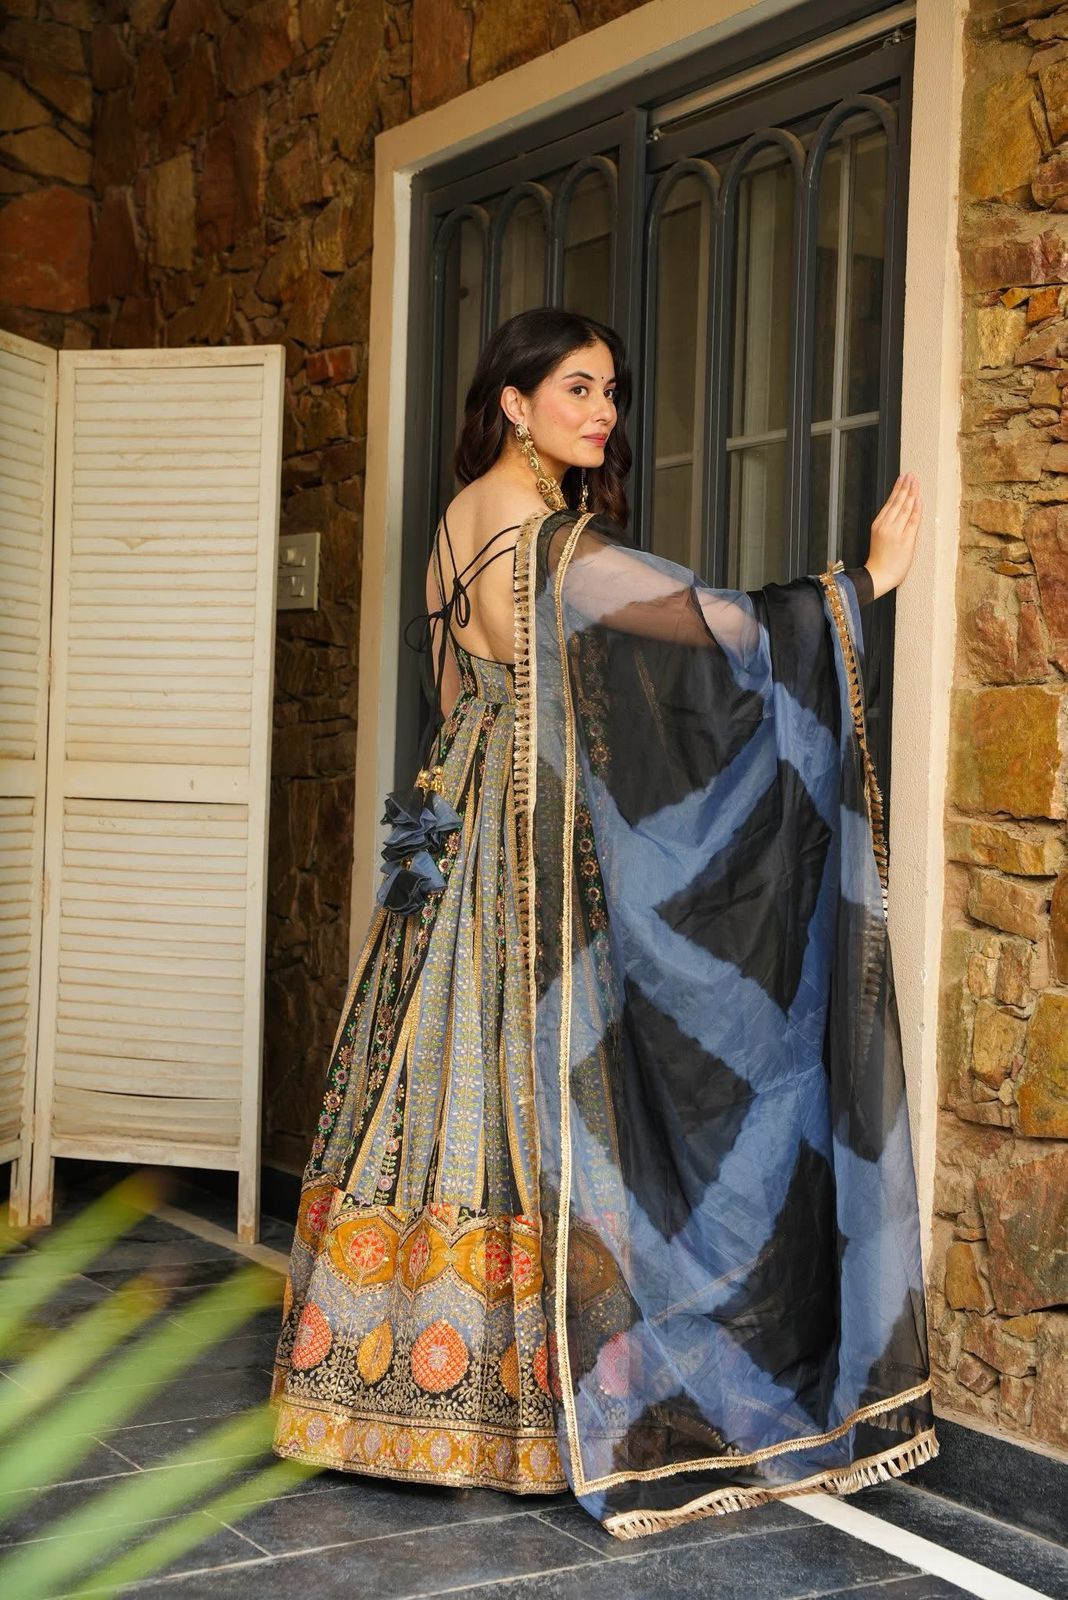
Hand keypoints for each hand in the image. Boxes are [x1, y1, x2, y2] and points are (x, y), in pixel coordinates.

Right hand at [864, 472, 921, 598]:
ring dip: (912, 493)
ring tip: (916, 481)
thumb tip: (898, 512)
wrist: (879, 576)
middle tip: (911, 474)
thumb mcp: (879, 538)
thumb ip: (887, 525)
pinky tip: (919, 499)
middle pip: (898, 502)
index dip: (897, 489)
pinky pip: (912, 520)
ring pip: (905, 508)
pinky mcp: (906, 540)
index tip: (903, 478)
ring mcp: (896, 532)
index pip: (890, 502)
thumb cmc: (880, 560)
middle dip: (905, 486)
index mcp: (878, 524)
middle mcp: (886, 526)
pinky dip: (917, 508)